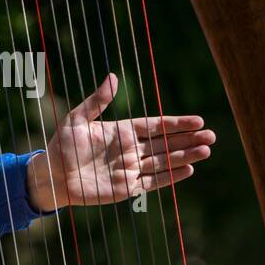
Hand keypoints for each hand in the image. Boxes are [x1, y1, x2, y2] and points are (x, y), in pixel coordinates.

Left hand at [25, 73, 214, 212]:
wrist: (52, 176)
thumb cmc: (61, 145)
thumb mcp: (77, 119)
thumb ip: (97, 101)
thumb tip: (112, 77)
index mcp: (122, 131)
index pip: (155, 126)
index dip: (176, 123)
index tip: (197, 120)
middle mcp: (130, 149)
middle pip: (166, 143)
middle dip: (188, 139)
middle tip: (212, 135)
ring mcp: (130, 169)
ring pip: (164, 161)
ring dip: (185, 156)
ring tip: (207, 150)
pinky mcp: (127, 188)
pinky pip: (154, 181)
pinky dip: (171, 176)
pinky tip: (189, 169)